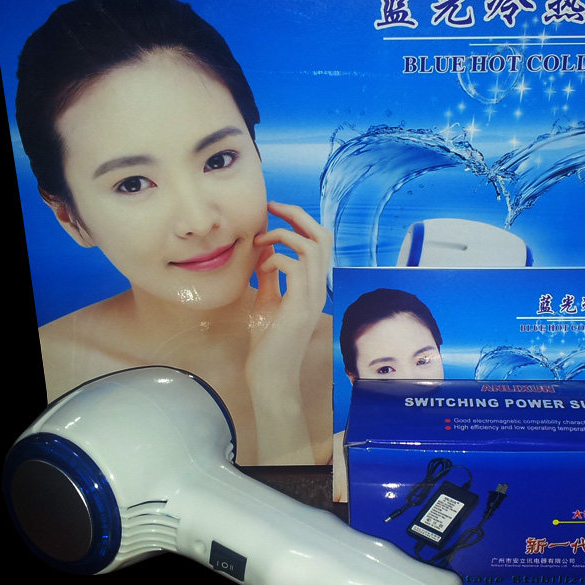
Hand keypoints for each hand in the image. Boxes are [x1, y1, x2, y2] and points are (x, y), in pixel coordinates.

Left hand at [244, 201, 331, 463]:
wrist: (271, 377)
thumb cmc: (268, 345)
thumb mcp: (267, 303)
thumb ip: (270, 279)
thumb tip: (264, 253)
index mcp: (314, 285)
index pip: (319, 241)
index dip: (299, 221)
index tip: (273, 213)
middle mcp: (319, 287)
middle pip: (323, 236)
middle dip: (298, 214)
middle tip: (273, 207)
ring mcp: (313, 297)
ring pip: (313, 246)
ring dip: (284, 236)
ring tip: (262, 242)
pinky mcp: (300, 306)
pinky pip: (295, 267)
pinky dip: (275, 260)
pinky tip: (262, 271)